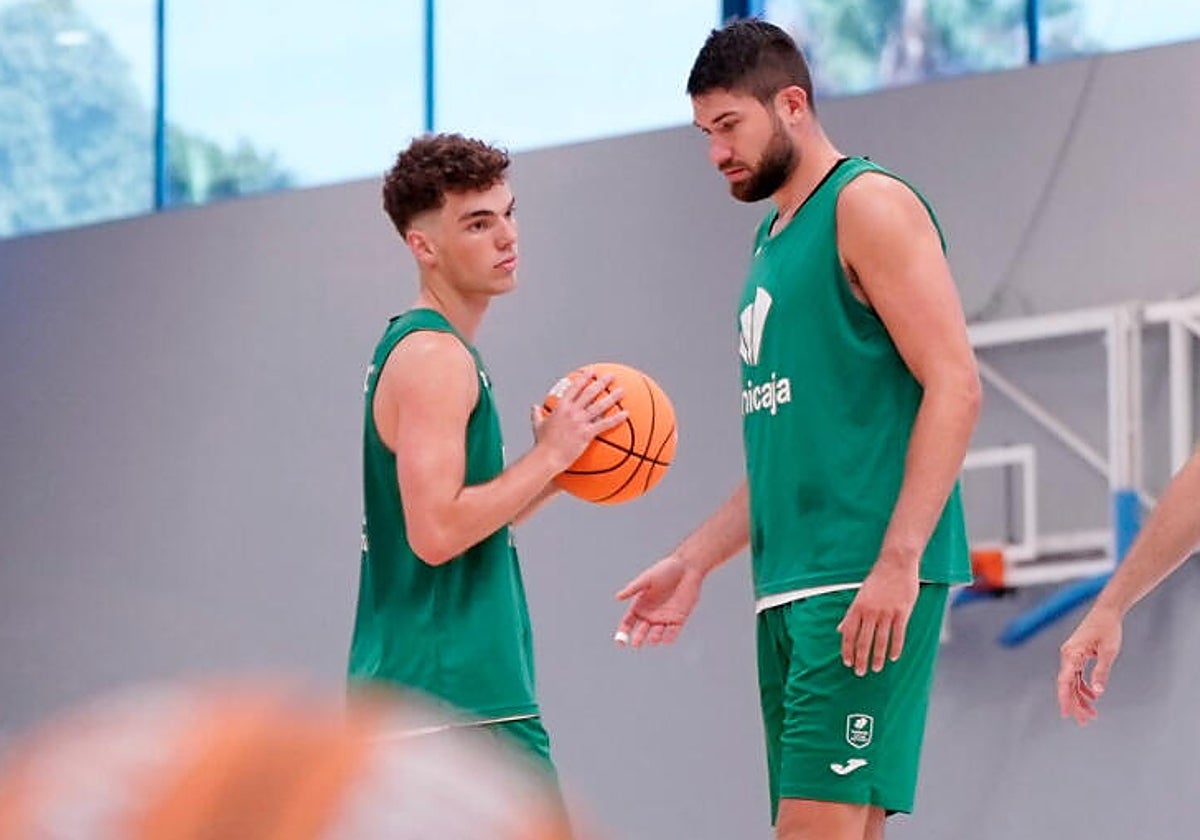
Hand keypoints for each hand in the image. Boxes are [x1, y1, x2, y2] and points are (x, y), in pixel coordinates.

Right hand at [535, 371, 626, 471]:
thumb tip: (533, 407)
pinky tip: (626, 414)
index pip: (574, 388)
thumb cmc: (542, 444)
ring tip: (622, 391)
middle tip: (612, 376)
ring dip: (612, 397)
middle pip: (589, 393)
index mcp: (561, 407)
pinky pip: (604, 424)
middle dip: (602, 383)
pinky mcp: (586, 434)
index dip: (584, 378)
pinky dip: (616, 419)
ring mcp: (579, 422)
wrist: (546, 457)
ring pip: (599, 406)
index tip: (592, 372)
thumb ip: (537, 414)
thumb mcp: (538, 426)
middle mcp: (571, 411)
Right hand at [614, 555, 703, 647]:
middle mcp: (650, 614)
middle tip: (636, 643)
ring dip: (654, 638)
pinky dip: (669, 637)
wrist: (687, 568)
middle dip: (638, 638)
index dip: (623, 632)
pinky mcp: (679, 618)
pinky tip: (666, 639)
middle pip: (641, 631)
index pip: (628, 622)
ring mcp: (664, 618)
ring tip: (653, 638)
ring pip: (657, 634)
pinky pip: (673, 632)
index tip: (621, 642)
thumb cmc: (665, 570)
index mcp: (640, 605)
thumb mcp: (647, 578)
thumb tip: (617, 597)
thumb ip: (633, 588)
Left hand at [837, 559, 918, 675]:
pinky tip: (893, 658)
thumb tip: (839, 629)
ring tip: (875, 669)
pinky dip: (896, 647)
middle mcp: (870, 611)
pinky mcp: (902, 612)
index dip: (847, 649)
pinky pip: (898, 634)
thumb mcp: (860, 595)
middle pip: (863, 640)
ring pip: (880, 640)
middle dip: (860, 658)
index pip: (849, 633)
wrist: (895, 563)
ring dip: (877, 656)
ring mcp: (886, 612)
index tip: (847, 662)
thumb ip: (851, 614)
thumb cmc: (877, 579)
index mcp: (857, 607)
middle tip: (860, 673)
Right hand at [1057, 605, 1121, 725]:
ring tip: (1092, 714)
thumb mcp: (1108, 652)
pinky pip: (1077, 676)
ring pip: (1072, 682)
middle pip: (1067, 685)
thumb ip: (1101, 671)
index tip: (1066, 714)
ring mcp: (1071, 656)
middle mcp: (1067, 656)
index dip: (1065, 699)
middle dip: (1075, 704)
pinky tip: (1093, 696)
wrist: (1107, 612)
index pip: (1065, 681)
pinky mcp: (1077, 655)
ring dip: (1080, 698)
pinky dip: (1084, 687)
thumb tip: (1098, 692)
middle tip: (1084, 722)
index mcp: (1071, 654)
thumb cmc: (1108, 629)